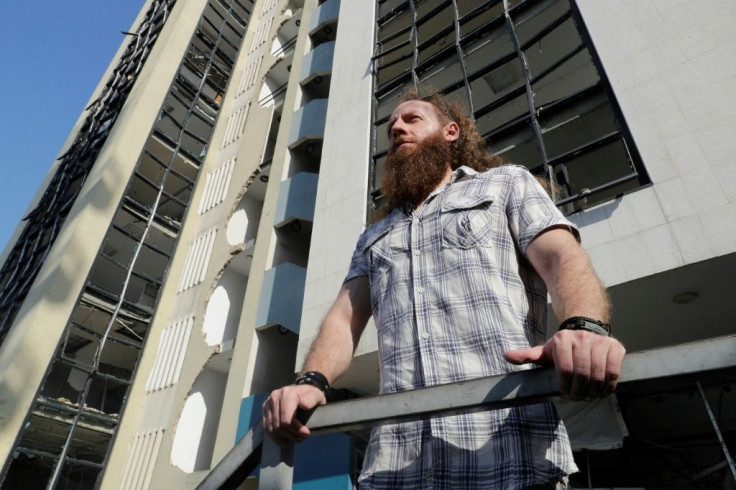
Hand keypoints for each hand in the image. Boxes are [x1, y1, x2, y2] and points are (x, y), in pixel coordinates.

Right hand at [262, 384, 325, 445]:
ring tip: (296, 438)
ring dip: (284, 437)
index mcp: (287, 393)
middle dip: (291, 435)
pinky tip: (286, 440)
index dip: (296, 430)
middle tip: (302, 437)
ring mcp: (268, 404)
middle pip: (278, 426)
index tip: (307, 433)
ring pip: (272, 429)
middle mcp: (275, 397)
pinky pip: (267, 428)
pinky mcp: (265, 410)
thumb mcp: (316, 396)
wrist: (303, 392)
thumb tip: (304, 405)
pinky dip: (276, 438)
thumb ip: (312, 399)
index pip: (286, 419)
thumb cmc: (311, 396)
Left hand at [504, 329, 625, 400]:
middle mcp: (582, 338)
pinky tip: (602, 390)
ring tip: (589, 396)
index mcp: (562, 340)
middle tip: (577, 397)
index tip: (565, 393)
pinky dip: (609, 386)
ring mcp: (600, 342)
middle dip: (579, 391)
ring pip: (599, 375)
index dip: (565, 386)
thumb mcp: (545, 350)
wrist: (586, 327)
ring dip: (594, 391)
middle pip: (583, 374)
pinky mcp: (616, 347)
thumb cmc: (564, 345)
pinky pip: (614, 372)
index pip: (565, 370)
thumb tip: (506, 356)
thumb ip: (528, 355)